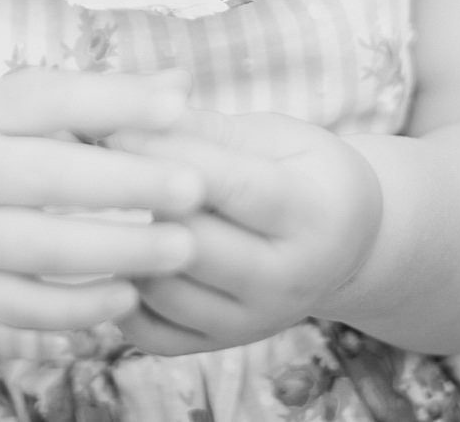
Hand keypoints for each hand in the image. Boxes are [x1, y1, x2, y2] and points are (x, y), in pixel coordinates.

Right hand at [0, 67, 206, 332]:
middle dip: (127, 183)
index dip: (112, 101)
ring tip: (185, 247)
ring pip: (42, 248)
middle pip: (47, 177)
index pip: (47, 100)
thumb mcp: (26, 107)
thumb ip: (100, 97)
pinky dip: (81, 306)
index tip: (178, 106)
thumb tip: (181, 81)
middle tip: (196, 188)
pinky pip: (27, 307)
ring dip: (119, 249)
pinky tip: (132, 295)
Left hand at [108, 109, 381, 354]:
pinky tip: (129, 256)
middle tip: (111, 165)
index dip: (167, 153)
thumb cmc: (304, 172)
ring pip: (164, 290)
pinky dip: (126, 297)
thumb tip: (133, 114)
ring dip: (132, 245)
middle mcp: (287, 280)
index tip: (115, 124)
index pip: (229, 186)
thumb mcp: (277, 136)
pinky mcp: (221, 345)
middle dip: (145, 199)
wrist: (348, 245)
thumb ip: (209, 129)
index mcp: (311, 215)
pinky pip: (152, 333)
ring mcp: (254, 322)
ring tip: (127, 208)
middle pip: (192, 242)